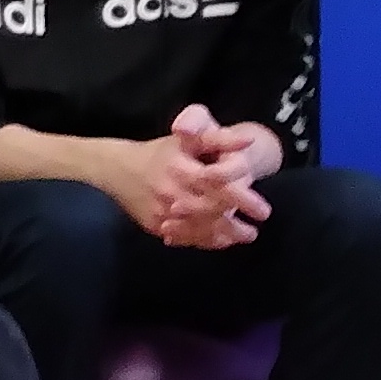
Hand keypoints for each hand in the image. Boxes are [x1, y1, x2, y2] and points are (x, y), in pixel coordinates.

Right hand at [121, 115, 266, 250]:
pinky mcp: (155, 225)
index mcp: (180, 168)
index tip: (264, 210)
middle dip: (236, 225)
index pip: (217, 185)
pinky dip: (204, 241)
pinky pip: (183, 237)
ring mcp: (161, 212)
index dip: (242, 199)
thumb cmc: (161, 152)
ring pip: (198, 229)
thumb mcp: (189, 139)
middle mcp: (170, 192)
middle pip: (210, 212)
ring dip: (224, 236)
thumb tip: (247, 143)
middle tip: (256, 230)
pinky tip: (220, 241)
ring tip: (244, 237)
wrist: (116, 169)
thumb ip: (219, 138)